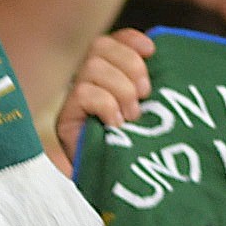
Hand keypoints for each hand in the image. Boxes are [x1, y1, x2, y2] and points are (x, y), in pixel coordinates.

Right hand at [55, 28, 151, 162]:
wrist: (122, 186)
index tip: (152, 51)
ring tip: (132, 115)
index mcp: (108, 75)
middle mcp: (86, 82)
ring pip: (92, 67)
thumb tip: (160, 55)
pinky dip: (106, 104)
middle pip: (99, 46)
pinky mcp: (65, 118)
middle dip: (130, 65)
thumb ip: (149, 85)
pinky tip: (115, 124)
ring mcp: (73, 100)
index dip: (130, 39)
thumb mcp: (152, 109)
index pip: (111, 40)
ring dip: (120, 89)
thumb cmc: (140, 146)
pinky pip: (83, 93)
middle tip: (144, 94)